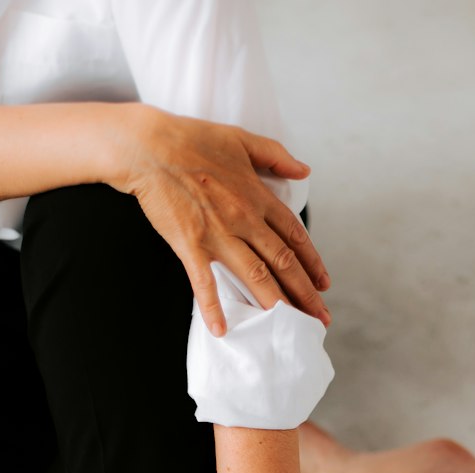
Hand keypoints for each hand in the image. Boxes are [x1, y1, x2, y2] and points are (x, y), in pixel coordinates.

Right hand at [112, 105, 331, 336]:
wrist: (150, 146)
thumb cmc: (192, 139)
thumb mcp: (242, 139)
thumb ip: (276, 156)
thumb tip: (304, 170)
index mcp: (257, 196)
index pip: (294, 235)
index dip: (312, 262)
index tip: (324, 284)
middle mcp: (244, 218)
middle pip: (283, 261)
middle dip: (305, 293)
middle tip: (319, 318)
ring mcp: (218, 234)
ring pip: (256, 275)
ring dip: (276, 304)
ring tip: (290, 327)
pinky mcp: (190, 244)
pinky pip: (204, 282)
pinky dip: (212, 307)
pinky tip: (221, 330)